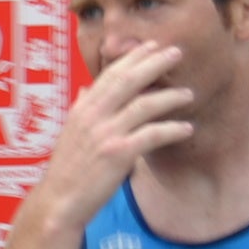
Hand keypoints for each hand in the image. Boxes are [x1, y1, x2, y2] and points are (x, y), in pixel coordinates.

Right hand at [34, 43, 193, 227]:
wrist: (59, 202)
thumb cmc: (66, 171)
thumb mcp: (69, 134)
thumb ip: (81, 109)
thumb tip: (86, 90)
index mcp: (82, 109)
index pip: (110, 74)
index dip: (134, 57)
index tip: (153, 46)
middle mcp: (92, 116)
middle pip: (129, 80)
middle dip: (156, 63)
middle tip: (177, 52)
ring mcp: (105, 134)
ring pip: (145, 104)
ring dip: (171, 97)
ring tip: (189, 94)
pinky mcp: (119, 154)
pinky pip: (153, 134)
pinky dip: (173, 129)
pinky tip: (187, 129)